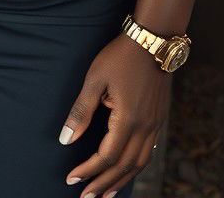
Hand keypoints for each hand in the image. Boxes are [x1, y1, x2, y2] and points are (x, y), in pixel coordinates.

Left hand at [60, 34, 170, 196]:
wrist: (152, 41)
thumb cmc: (119, 57)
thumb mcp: (94, 80)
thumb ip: (81, 112)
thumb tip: (64, 140)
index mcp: (128, 120)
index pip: (106, 156)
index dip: (88, 170)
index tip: (72, 179)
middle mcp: (145, 128)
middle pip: (124, 166)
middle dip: (104, 184)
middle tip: (86, 197)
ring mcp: (155, 125)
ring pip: (140, 163)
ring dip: (122, 180)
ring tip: (106, 194)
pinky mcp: (159, 120)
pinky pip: (148, 152)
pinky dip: (135, 167)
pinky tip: (127, 170)